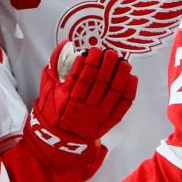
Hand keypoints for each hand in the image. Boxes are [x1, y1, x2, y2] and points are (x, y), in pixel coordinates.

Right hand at [26, 42, 136, 167]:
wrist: (63, 137)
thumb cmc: (56, 109)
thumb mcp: (49, 87)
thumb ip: (56, 64)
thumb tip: (66, 44)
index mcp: (69, 99)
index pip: (82, 78)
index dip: (90, 63)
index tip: (94, 50)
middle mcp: (85, 108)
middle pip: (100, 83)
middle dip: (107, 66)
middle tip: (111, 53)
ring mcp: (99, 115)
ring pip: (113, 93)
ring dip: (120, 76)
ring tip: (124, 62)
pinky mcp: (109, 121)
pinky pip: (122, 106)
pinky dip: (128, 92)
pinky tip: (132, 78)